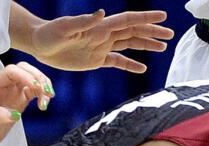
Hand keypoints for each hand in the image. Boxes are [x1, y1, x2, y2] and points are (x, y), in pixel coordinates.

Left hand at [0, 62, 52, 145]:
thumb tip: (14, 114)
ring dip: (43, 86)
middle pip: (24, 69)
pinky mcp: (21, 102)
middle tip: (47, 93)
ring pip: (32, 78)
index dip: (26, 76)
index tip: (37, 89)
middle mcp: (5, 87)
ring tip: (48, 100)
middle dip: (38, 78)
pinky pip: (35, 92)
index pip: (12, 72)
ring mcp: (13, 93)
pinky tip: (44, 105)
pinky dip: (43, 95)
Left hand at [30, 9, 173, 72]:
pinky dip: (130, 65)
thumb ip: (83, 21)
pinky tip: (142, 68)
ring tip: (163, 47)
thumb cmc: (49, 34)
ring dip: (146, 45)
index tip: (163, 16)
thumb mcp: (64, 28)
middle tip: (170, 34)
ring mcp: (102, 47)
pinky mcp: (96, 59)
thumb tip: (101, 14)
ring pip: (130, 44)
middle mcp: (104, 35)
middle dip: (152, 32)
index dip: (146, 18)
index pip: (128, 21)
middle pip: (134, 32)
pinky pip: (118, 62)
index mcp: (101, 27)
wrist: (38, 45)